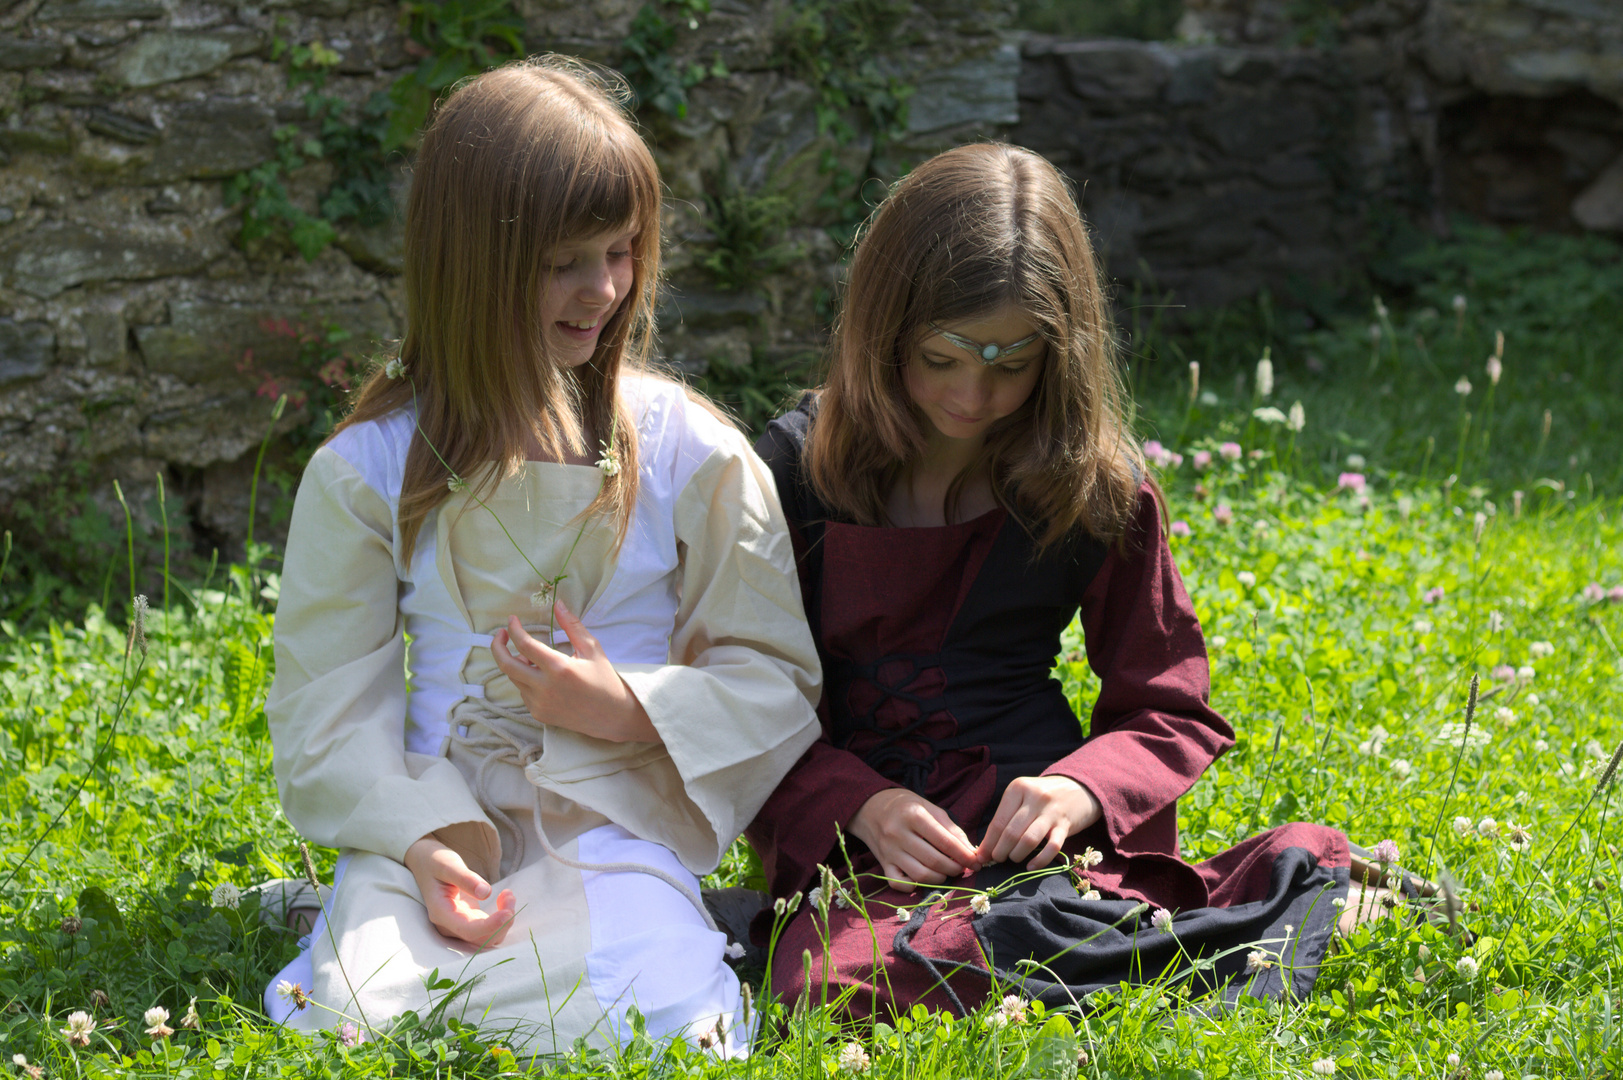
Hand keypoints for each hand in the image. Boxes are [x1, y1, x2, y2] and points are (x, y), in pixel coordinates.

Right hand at [404, 836, 515, 947]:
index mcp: (441, 913)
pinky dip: (501, 917)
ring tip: (508, 895)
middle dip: (501, 923)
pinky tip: (504, 897)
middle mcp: (449, 925)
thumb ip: (465, 879)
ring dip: (504, 921)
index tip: (508, 913)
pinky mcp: (467, 920)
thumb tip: (485, 892)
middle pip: (480, 939)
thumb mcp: (448, 865)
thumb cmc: (435, 861)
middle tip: (509, 896)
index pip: (468, 930)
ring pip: (486, 938)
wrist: (425, 863)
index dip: (490, 926)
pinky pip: (488, 928)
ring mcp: (458, 925)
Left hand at [490, 600, 658, 743]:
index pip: (525, 644)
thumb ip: (572, 625)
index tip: (512, 620)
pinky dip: (526, 680)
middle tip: (501, 634)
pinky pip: (523, 692)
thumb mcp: (592, 649)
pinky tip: (541, 677)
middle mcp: (545, 687)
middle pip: (507, 664)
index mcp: (559, 668)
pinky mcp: (539, 714)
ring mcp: (540, 703)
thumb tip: (558, 604)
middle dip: (497, 647)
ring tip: (530, 657)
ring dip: (516, 663)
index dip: (514, 629)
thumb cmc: (604, 679)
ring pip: (514, 678)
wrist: (612, 716)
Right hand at [847, 788, 979, 892]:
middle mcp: (899, 834)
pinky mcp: (882, 863)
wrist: (869, 807)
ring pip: (919, 875)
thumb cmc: (905, 806)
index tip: (976, 862)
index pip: (945, 841)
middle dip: (954, 868)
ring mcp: (889, 851)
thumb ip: (951, 829)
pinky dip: (913, 887)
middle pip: (934, 861)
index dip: (964, 855)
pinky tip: (922, 879)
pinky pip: (897, 883)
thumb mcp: (929, 807)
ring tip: (946, 872)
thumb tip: (971, 851)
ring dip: (939, 878)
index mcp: (914, 815)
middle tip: (962, 867)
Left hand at [976, 775, 1100, 869]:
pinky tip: (1031, 866)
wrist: (1079, 788)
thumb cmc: (1043, 796)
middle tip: (997, 859)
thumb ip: (1005, 817)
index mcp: (1018, 788)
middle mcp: (1034, 797)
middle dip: (1000, 851)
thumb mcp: (1022, 796)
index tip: (981, 857)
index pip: (998, 822)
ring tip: (1013, 859)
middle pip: (1010, 832)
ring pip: (1028, 840)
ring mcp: (1051, 811)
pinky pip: (1051, 848)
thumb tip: (985, 848)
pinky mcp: (1066, 825)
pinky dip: (1039, 861)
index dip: (988, 843)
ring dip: (1016, 855)